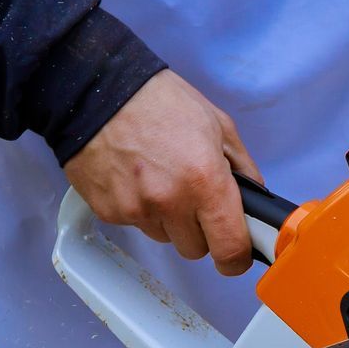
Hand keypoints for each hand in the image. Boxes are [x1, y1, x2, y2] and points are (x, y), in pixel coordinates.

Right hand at [62, 71, 261, 276]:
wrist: (94, 89)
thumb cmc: (155, 100)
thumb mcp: (216, 123)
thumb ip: (242, 166)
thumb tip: (254, 197)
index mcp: (204, 180)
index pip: (230, 248)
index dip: (236, 258)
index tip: (236, 255)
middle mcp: (171, 201)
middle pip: (196, 249)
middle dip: (200, 231)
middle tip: (193, 198)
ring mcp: (137, 210)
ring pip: (165, 238)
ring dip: (168, 220)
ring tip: (159, 179)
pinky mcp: (109, 212)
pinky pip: (136, 225)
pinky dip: (139, 209)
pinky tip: (135, 178)